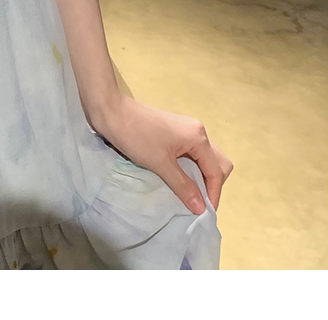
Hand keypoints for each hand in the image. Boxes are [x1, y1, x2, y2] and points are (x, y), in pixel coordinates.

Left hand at [90, 95, 233, 214]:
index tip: (203, 214)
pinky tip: (179, 179)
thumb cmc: (137, 137)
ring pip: (204, 158)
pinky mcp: (175, 132)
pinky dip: (191, 168)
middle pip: (216, 163)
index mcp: (198, 137)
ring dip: (201, 176)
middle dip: (211, 184)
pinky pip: (192, 153)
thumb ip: (184, 186)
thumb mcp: (160, 164)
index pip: (216, 171)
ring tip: (189, 194)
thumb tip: (202, 208)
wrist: (112, 112)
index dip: (212, 194)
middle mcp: (197, 131)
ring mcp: (186, 130)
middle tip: (198, 202)